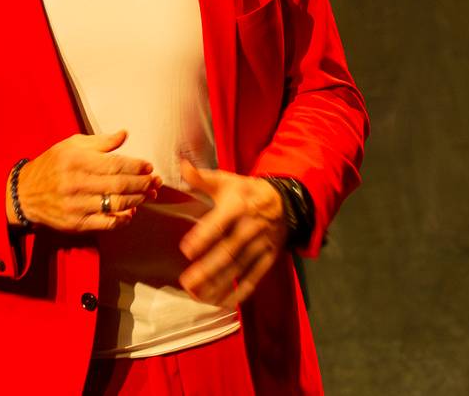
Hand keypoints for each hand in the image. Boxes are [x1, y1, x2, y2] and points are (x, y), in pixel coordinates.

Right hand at [9, 130, 161, 231]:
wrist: (24, 194)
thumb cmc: (51, 166)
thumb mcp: (71, 146)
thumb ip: (100, 142)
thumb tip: (124, 134)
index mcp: (76, 160)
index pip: (115, 164)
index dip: (136, 166)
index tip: (149, 166)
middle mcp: (76, 183)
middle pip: (119, 185)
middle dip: (143, 183)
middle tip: (156, 181)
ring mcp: (77, 205)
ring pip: (116, 204)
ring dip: (138, 200)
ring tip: (149, 194)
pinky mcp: (77, 223)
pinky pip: (107, 222)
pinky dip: (123, 218)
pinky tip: (131, 211)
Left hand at [177, 161, 287, 307]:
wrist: (286, 201)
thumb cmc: (248, 191)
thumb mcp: (227, 180)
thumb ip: (202, 177)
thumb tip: (182, 164)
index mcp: (238, 206)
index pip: (219, 223)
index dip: (203, 237)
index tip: (186, 250)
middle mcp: (251, 228)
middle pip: (229, 252)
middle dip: (208, 269)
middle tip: (187, 282)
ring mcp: (261, 245)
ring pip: (239, 268)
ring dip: (220, 284)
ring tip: (198, 296)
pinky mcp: (269, 258)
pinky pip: (254, 278)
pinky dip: (240, 292)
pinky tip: (222, 302)